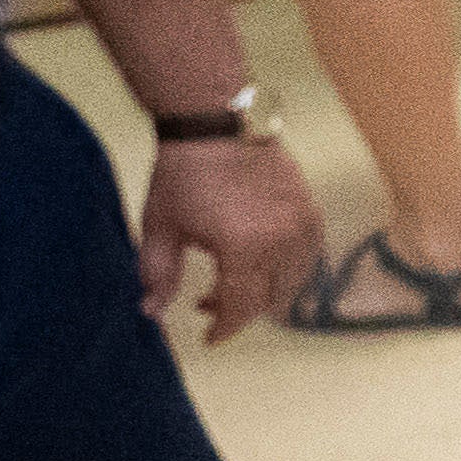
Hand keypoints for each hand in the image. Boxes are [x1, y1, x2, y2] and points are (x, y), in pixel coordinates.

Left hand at [141, 129, 319, 340]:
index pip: (241, 308)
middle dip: (241, 309)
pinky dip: (289, 266)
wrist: (214, 123)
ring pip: (296, 278)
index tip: (209, 336)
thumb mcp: (161, 228)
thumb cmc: (183, 173)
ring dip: (269, 289)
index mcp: (243, 248)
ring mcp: (301, 223)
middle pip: (271, 298)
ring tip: (236, 281)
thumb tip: (151, 312)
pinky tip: (263, 258)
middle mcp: (281, 240)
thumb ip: (158, 275)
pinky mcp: (309, 208)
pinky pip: (308, 253)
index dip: (224, 328)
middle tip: (210, 302)